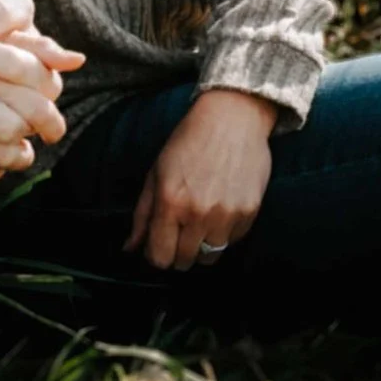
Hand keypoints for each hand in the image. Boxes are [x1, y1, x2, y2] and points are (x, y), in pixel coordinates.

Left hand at [126, 87, 277, 269]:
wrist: (232, 118)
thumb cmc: (189, 142)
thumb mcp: (155, 173)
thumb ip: (142, 215)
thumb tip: (130, 248)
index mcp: (170, 203)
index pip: (160, 257)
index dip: (156, 255)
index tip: (158, 245)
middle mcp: (199, 213)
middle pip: (185, 262)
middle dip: (178, 253)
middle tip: (179, 232)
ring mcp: (227, 215)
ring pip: (211, 257)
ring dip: (202, 246)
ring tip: (201, 221)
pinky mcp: (250, 212)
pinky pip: (233, 241)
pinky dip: (225, 234)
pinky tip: (220, 209)